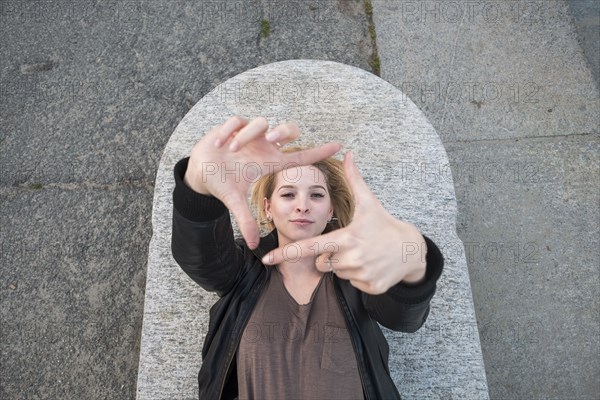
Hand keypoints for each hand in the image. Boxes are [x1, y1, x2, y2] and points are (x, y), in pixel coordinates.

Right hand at [184, 116, 340, 248]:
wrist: (201, 173)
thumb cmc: (223, 183)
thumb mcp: (235, 202)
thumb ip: (247, 221)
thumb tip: (254, 245)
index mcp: (269, 162)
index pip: (300, 156)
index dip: (319, 151)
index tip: (339, 146)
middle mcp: (263, 147)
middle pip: (287, 130)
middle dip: (282, 132)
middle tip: (270, 141)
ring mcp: (249, 135)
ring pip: (260, 123)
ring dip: (246, 136)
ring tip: (232, 150)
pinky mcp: (232, 127)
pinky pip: (237, 120)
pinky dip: (229, 131)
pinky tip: (221, 143)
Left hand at [262, 152, 426, 294]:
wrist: (412, 250)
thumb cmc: (385, 224)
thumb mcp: (369, 202)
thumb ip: (354, 179)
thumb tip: (348, 154)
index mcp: (345, 238)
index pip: (309, 247)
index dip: (286, 253)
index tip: (266, 259)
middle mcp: (351, 258)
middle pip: (320, 262)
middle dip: (327, 256)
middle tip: (348, 245)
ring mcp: (360, 275)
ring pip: (335, 272)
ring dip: (343, 264)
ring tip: (362, 253)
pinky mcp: (370, 287)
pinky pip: (350, 282)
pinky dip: (356, 275)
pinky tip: (371, 265)